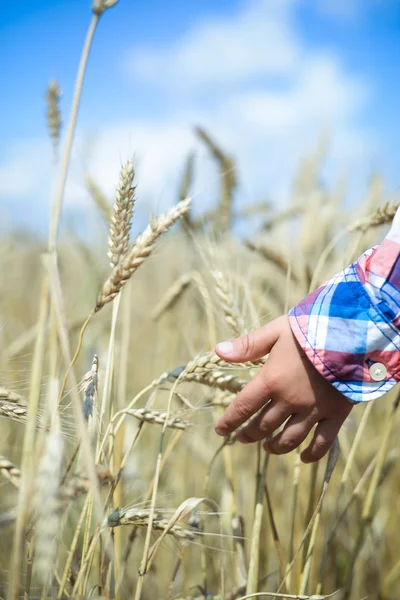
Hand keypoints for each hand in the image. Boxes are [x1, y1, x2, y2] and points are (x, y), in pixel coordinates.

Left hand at [214, 315, 352, 462]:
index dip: (229, 421)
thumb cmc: (311, 328)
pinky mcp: (336, 414)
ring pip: (289, 438)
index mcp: (271, 380)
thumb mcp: (276, 331)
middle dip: (250, 434)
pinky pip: (322, 442)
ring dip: (275, 447)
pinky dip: (312, 454)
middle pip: (263, 426)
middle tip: (243, 438)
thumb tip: (218, 351)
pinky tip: (303, 457)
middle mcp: (290, 400)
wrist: (352, 333)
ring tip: (268, 447)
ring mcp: (313, 410)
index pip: (243, 407)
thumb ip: (248, 344)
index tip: (221, 430)